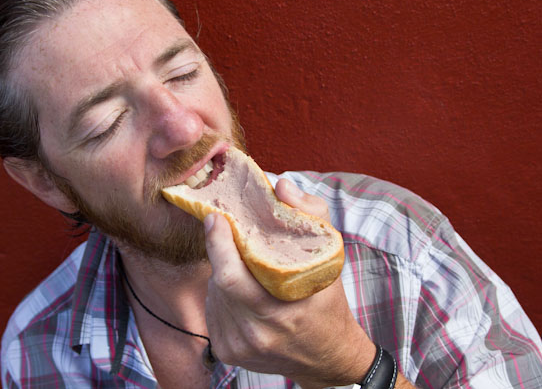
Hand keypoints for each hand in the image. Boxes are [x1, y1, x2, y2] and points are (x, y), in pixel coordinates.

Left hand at [203, 179, 375, 387]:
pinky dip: (221, 296)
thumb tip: (281, 185)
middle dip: (220, 254)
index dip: (218, 244)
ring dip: (222, 275)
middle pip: (219, 283)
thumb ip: (310, 214)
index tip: (215, 218)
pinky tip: (240, 292)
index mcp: (282, 311)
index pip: (232, 276)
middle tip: (224, 232)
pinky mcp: (229, 352)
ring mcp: (241, 347)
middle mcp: (258, 334)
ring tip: (244, 268)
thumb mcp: (329, 257)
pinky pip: (213, 312)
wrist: (328, 357)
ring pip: (213, 296)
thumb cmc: (327, 302)